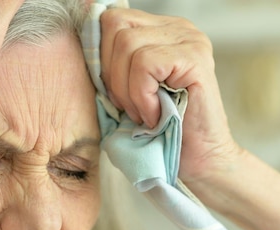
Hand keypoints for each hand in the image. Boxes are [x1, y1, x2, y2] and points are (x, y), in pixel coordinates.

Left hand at [99, 9, 242, 189]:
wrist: (197, 160)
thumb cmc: (159, 130)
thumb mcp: (124, 90)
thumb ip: (109, 61)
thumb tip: (83, 25)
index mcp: (159, 30)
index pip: (111, 18)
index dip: (101, 57)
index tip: (115, 92)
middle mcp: (177, 28)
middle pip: (115, 26)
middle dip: (111, 74)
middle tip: (130, 106)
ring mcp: (189, 40)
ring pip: (127, 45)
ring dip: (127, 90)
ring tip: (144, 113)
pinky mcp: (195, 58)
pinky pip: (146, 64)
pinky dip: (142, 96)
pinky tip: (155, 115)